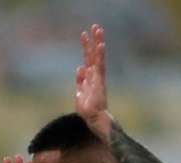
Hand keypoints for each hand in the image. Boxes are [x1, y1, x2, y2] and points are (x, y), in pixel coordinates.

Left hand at [75, 24, 112, 138]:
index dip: (86, 47)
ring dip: (98, 43)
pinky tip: (101, 45)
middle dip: (93, 40)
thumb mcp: (79, 93)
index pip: (88, 58)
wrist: (92, 118)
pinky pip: (100, 65)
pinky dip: (100, 55)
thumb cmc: (87, 108)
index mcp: (90, 76)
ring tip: (98, 30)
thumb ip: (80, 81)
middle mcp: (95, 74)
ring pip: (98, 56)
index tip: (84, 35)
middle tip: (95, 26)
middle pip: (94, 54)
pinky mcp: (99, 81)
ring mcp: (98, 76)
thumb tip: (80, 67)